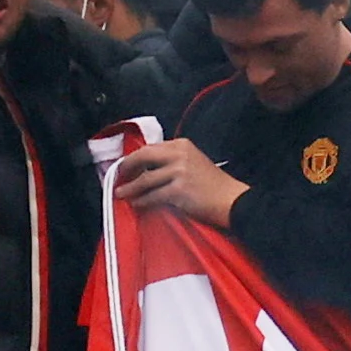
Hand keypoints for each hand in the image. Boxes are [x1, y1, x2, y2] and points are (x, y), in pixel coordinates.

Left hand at [112, 135, 246, 228]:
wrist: (232, 200)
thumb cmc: (213, 185)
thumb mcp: (193, 162)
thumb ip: (172, 161)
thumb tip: (145, 169)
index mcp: (182, 145)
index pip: (151, 148)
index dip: (134, 158)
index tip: (125, 167)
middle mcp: (179, 154)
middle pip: (143, 157)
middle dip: (127, 168)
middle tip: (117, 177)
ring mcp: (179, 171)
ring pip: (145, 179)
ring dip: (130, 188)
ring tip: (121, 194)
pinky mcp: (179, 190)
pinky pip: (153, 196)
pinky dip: (142, 202)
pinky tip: (137, 205)